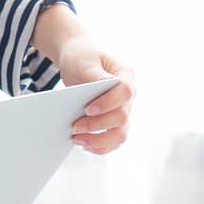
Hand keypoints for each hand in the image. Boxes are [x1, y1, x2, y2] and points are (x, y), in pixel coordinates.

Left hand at [58, 38, 136, 154]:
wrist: (77, 61)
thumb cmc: (82, 57)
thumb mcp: (85, 61)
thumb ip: (95, 76)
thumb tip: (101, 88)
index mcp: (126, 74)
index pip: (125, 92)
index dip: (108, 103)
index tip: (88, 109)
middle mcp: (129, 95)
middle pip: (122, 117)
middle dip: (97, 125)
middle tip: (74, 127)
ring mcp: (123, 110)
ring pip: (121, 134)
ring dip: (99, 140)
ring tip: (77, 139)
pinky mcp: (114, 122)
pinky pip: (113, 141)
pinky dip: (100, 146)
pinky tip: (84, 144)